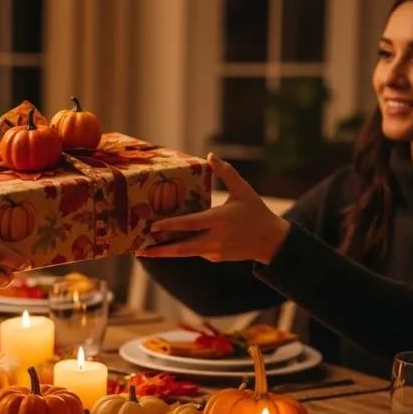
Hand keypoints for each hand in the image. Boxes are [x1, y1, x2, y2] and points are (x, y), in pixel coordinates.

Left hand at [136, 154, 289, 263]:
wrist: (272, 242)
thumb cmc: (256, 212)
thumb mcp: (244, 190)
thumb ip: (227, 173)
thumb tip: (210, 156)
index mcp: (219, 220)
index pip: (190, 224)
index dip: (171, 226)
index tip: (153, 226)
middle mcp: (215, 238)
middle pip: (182, 248)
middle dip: (160, 250)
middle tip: (140, 250)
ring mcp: (215, 251)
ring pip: (186, 252)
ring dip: (166, 252)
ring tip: (146, 250)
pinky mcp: (216, 257)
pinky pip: (196, 251)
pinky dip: (182, 248)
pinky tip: (168, 244)